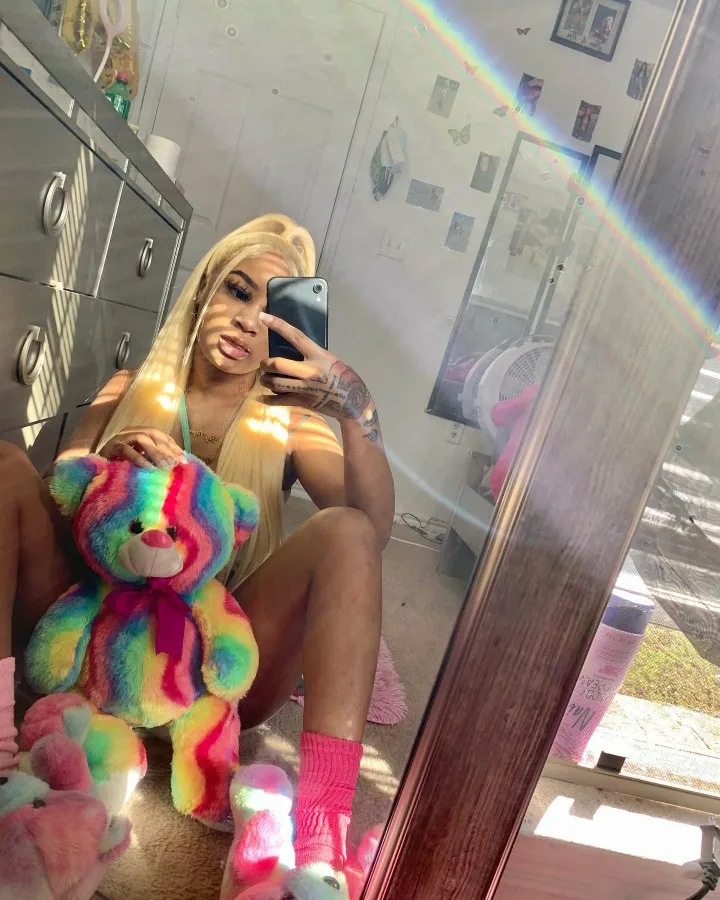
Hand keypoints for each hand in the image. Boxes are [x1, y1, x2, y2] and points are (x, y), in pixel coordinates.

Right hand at [99, 427, 185, 468]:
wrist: (94, 472)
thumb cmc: (121, 469)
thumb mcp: (142, 463)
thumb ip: (155, 460)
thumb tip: (178, 464)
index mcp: (140, 433)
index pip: (160, 435)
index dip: (173, 446)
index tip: (183, 460)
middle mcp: (131, 432)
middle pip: (153, 434)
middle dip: (166, 448)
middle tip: (174, 464)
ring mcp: (120, 437)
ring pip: (141, 438)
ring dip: (155, 452)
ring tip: (164, 467)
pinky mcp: (110, 446)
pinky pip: (126, 449)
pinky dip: (139, 458)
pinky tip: (148, 468)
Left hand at [259, 312, 379, 440]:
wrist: (352, 400)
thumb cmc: (343, 376)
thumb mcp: (329, 359)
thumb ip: (311, 355)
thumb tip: (291, 352)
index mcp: (318, 355)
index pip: (295, 336)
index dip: (278, 325)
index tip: (263, 316)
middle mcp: (310, 371)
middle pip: (277, 364)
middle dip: (265, 364)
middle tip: (264, 365)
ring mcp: (305, 387)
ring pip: (274, 382)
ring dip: (265, 380)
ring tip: (265, 378)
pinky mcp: (303, 401)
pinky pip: (279, 400)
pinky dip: (268, 399)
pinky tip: (262, 397)